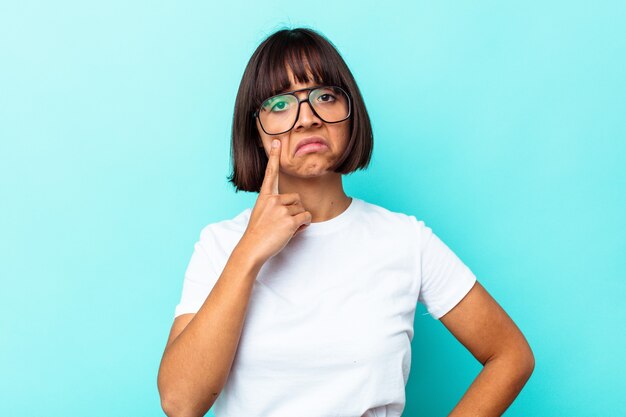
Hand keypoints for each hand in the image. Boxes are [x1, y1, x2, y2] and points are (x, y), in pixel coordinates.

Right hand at [240, 139, 311, 263]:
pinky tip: (292, 232)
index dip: (274, 157)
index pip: (270, 173)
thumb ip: (275, 205)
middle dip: (294, 212)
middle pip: (296, 198)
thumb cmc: (258, 233)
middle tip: (281, 224)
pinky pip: (306, 217)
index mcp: (265, 196)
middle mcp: (273, 199)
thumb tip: (293, 207)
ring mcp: (281, 209)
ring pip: (302, 209)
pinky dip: (303, 226)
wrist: (252, 248)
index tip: (276, 141)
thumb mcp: (262, 213)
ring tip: (284, 229)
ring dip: (298, 220)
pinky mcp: (289, 219)